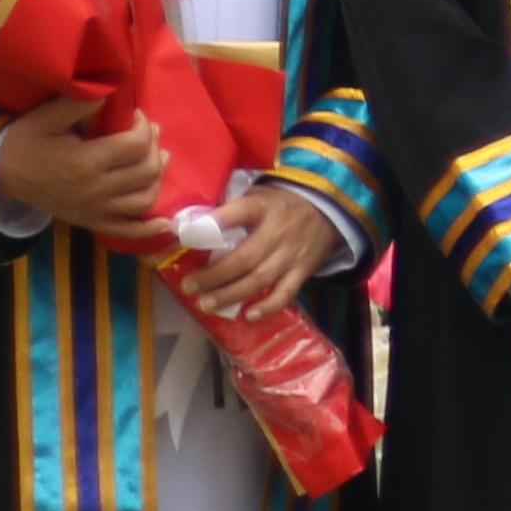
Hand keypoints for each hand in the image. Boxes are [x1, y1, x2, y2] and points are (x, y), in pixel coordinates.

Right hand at [0, 95, 172, 244]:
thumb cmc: (26, 141)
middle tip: (148, 133)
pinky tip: (164, 222)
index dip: (144, 126)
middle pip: (146, 171)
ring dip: (158, 178)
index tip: (136, 115)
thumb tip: (113, 92)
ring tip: (157, 159)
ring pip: (144, 200)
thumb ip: (81, 104)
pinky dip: (148, 229)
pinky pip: (127, 232)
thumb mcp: (48, 117)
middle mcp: (95, 191)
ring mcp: (94, 211)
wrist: (1, 174)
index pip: (136, 144)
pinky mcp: (91, 222)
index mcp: (85, 162)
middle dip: (154, 147)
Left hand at [176, 184, 340, 323]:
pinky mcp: (303, 271)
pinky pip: (286, 293)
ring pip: (260, 279)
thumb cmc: (279, 204)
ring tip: (206, 304)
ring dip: (231, 295)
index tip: (184, 236)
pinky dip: (268, 307)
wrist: (327, 209)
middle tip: (189, 286)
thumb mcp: (256, 195)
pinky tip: (248, 316)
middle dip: (214, 275)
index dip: (211, 225)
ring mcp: (291, 254)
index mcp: (262, 208)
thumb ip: (228, 208)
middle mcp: (277, 232)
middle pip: (245, 257)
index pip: (237, 213)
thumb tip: (185, 224)